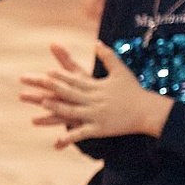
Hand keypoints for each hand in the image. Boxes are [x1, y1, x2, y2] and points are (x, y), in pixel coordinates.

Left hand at [18, 41, 172, 147]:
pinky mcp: (100, 129)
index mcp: (96, 86)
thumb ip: (107, 56)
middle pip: (69, 93)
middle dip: (50, 89)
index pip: (75, 80)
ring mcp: (96, 115)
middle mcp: (94, 99)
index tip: (47, 72)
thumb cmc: (133, 90)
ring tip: (42, 105)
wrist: (148, 111)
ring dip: (56, 108)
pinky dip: (69, 138)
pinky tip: (56, 142)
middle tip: (36, 85)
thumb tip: (97, 43)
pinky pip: (82, 134)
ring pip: (72, 112)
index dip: (61, 77)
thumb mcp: (120, 71)